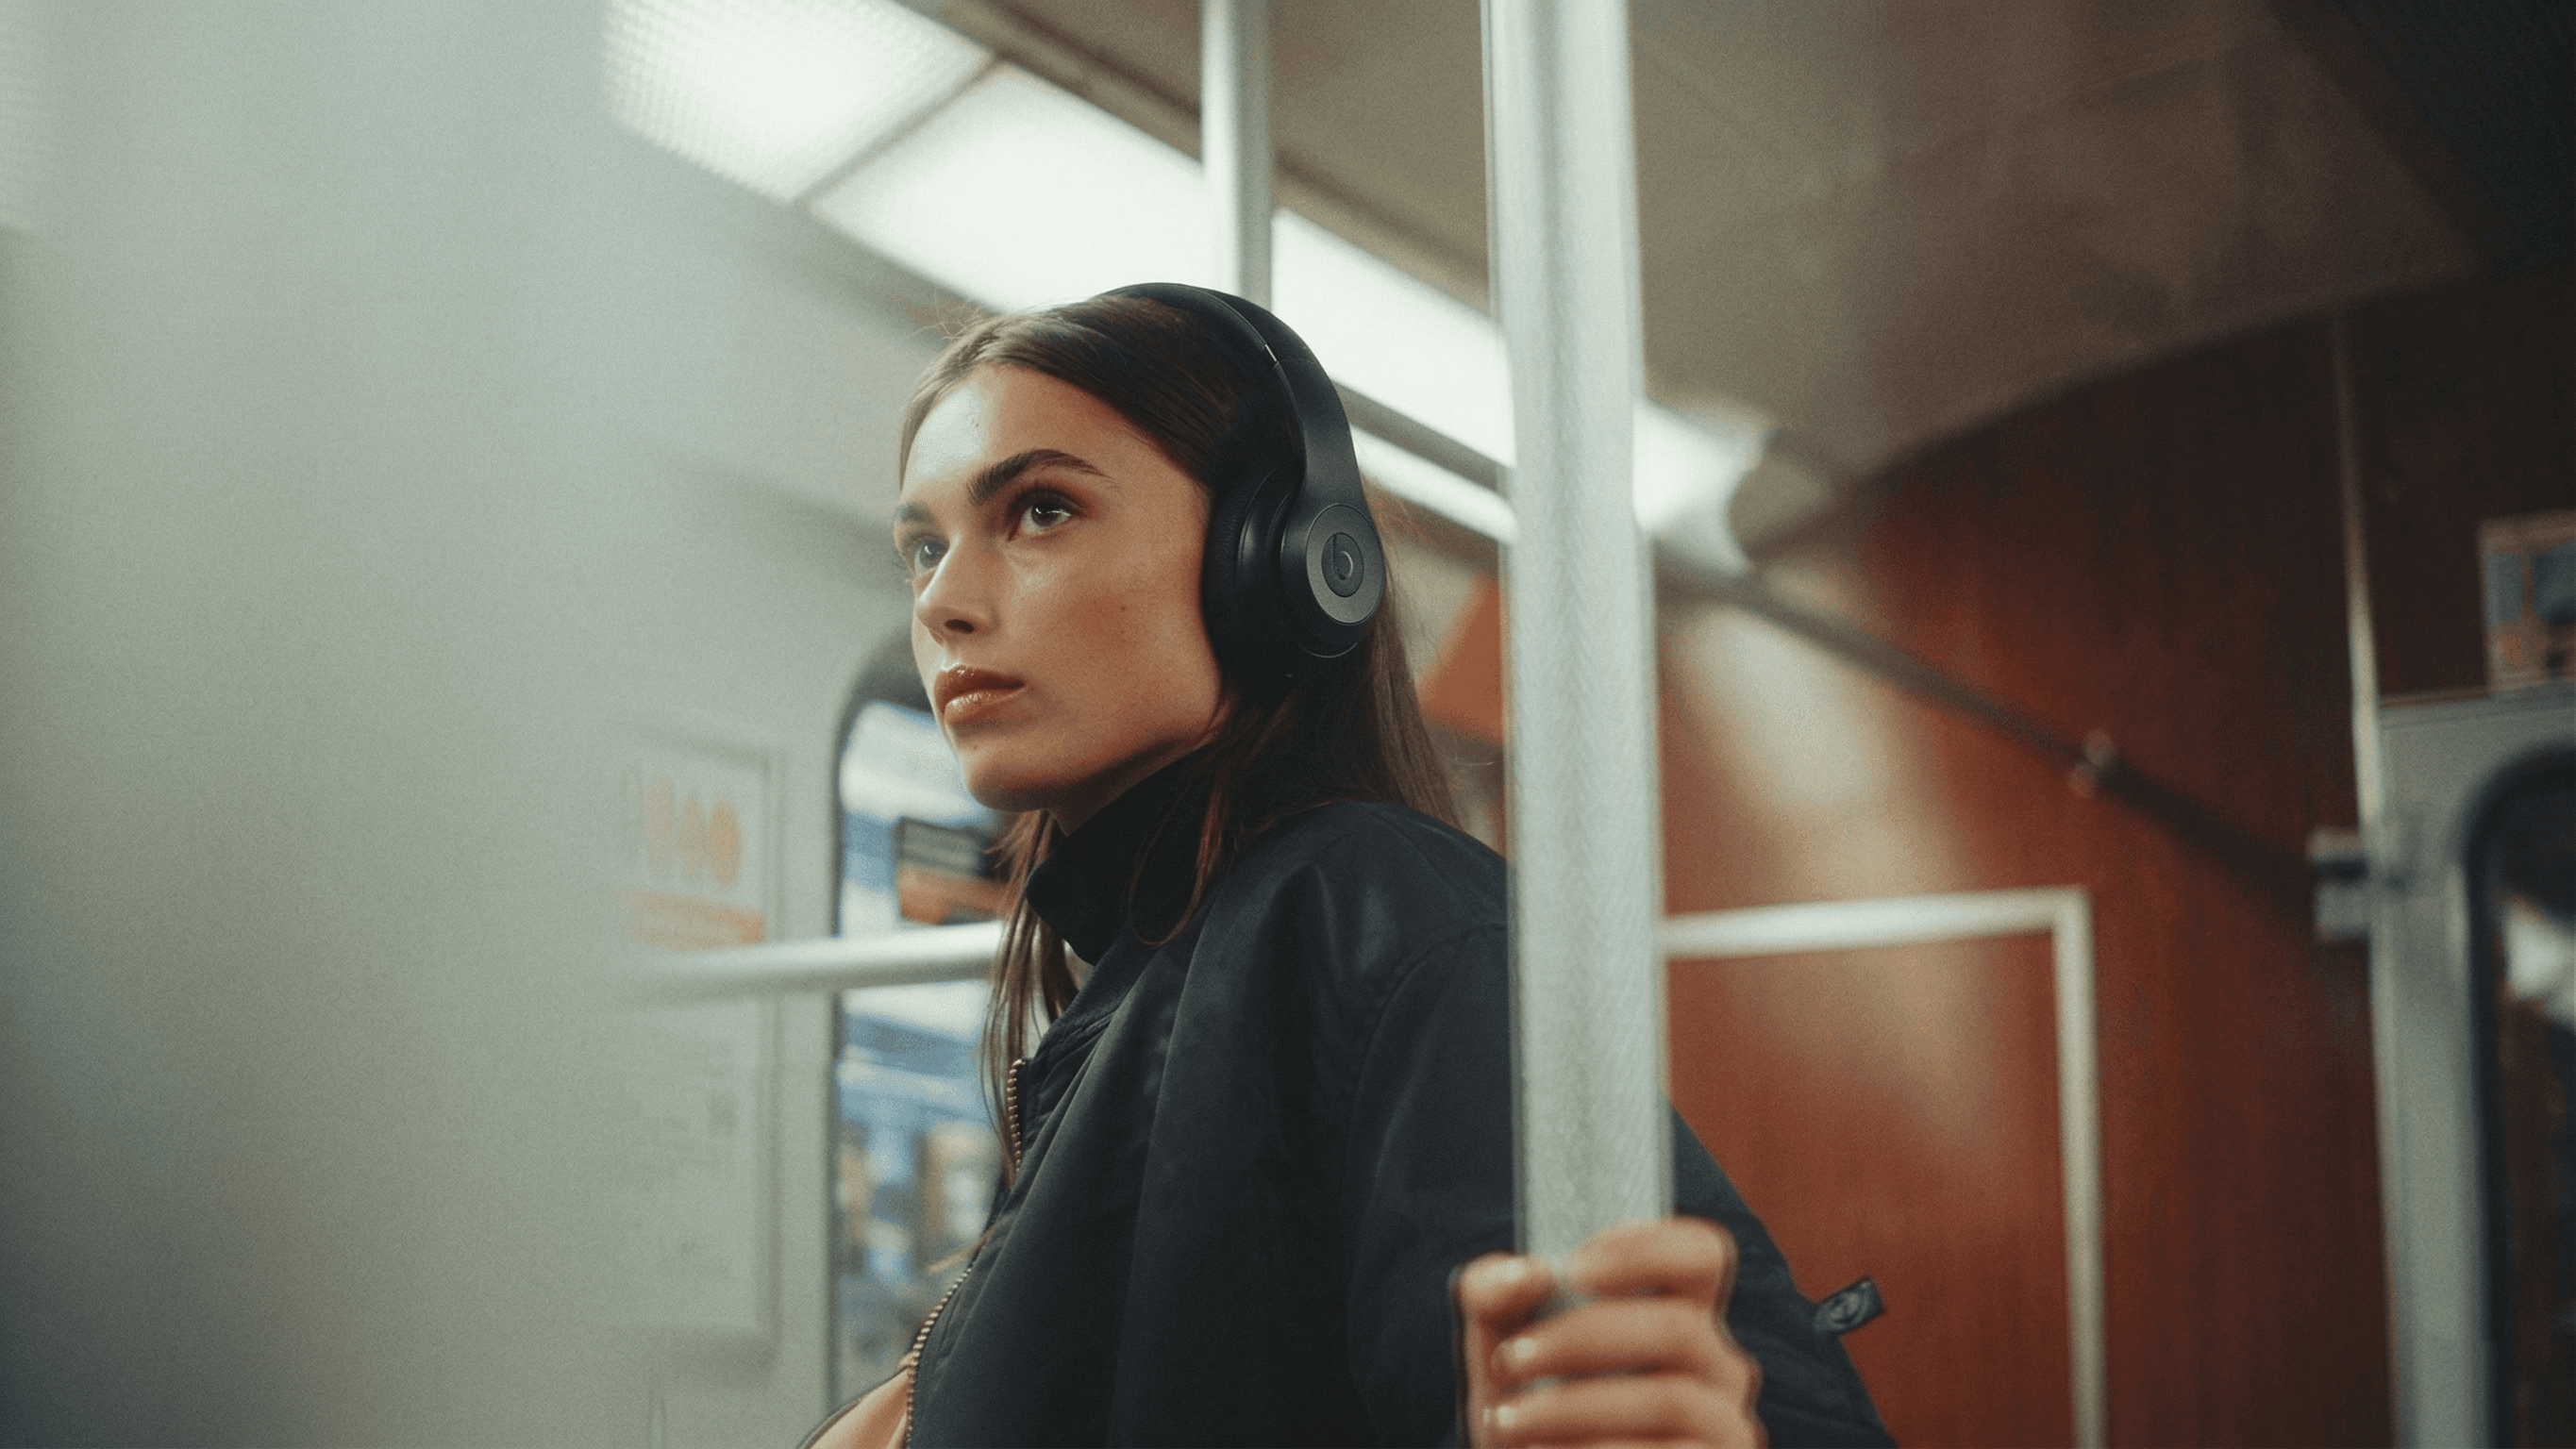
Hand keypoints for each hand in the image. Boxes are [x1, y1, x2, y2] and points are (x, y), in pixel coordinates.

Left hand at [1454, 1217, 1763, 1447]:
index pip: (1702, 1253)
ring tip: (1508, 1420)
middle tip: (1511, 1359)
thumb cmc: (1527, 1401)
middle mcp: (1716, 1364)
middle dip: (1582, 1339)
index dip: (1648, 1250)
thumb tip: (1526, 1273)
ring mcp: (1724, 1425)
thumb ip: (1494, 1290)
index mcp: (1679, 1311)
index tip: (1572, 1268)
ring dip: (1574, 1407)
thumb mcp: (1500, 1342)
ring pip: (1671, 1399)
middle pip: (1678, 1328)